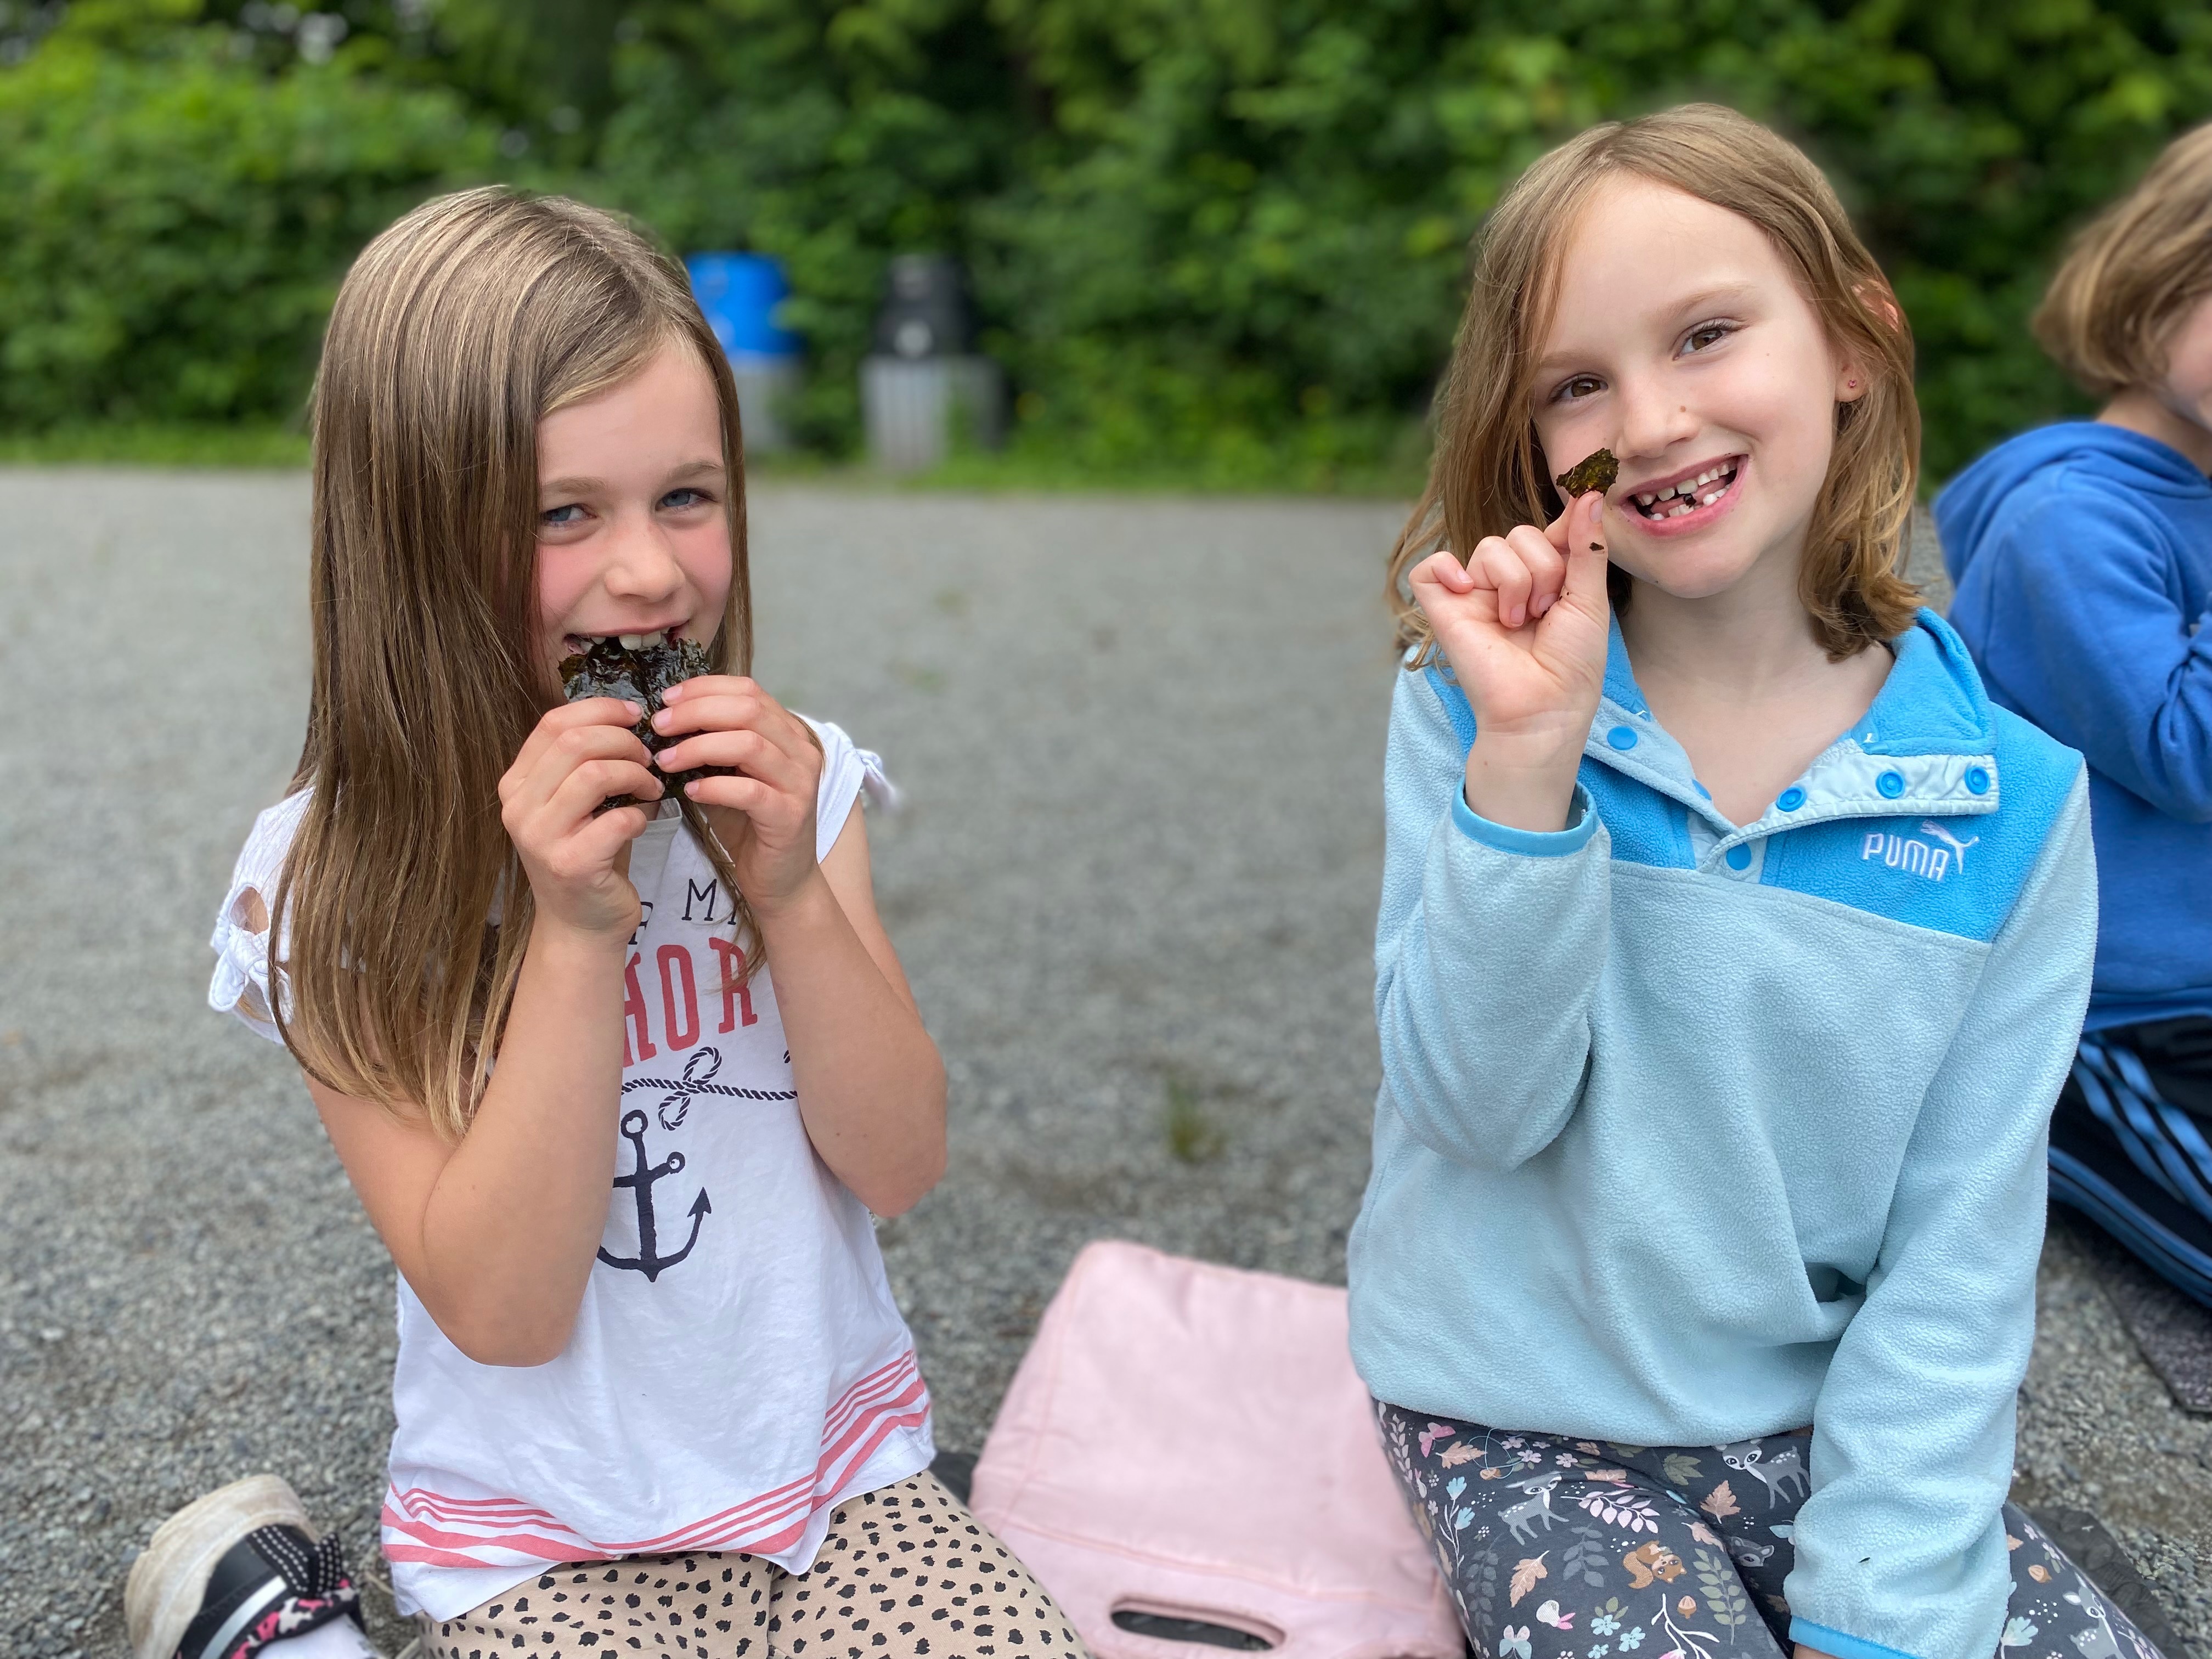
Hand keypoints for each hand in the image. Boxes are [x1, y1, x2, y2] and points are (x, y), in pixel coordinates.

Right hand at [499, 697, 661, 938]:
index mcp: (516, 783)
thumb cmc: (587, 855)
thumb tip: (628, 719)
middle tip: (649, 759)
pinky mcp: (571, 864)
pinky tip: (645, 818)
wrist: (580, 924)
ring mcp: (540, 837)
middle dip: (623, 742)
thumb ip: (583, 763)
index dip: (600, 709)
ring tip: (651, 787)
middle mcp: (519, 807)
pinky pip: (618, 819)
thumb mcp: (575, 803)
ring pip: (595, 774)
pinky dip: (642, 812)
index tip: (634, 715)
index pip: (553, 723)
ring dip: (636, 774)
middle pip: (575, 742)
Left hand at [650, 676, 823, 915]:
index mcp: (787, 732)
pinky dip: (714, 786)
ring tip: (665, 760)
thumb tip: (665, 719)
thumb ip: (712, 745)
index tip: (666, 700)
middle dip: (696, 712)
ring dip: (699, 747)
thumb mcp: (729, 774)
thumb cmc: (749, 825)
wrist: (780, 880)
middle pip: (748, 708)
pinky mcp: (790, 816)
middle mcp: (801, 751)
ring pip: (749, 744)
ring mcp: (800, 783)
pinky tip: (689, 792)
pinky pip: (750, 791)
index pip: (748, 689)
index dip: (704, 688)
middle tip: (659, 726)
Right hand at [1409, 490, 1612, 830]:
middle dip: (1543, 569)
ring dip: (1514, 583)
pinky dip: (1447, 570)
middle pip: (1520, 534)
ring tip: (1518, 622)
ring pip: (1489, 548)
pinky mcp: (1443, 609)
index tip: (1581, 517)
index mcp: (1546, 578)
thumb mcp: (1590, 599)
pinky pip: (1432, 568)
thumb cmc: (1572, 665)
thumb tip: (1589, 494)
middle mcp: (1508, 583)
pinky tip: (1467, 592)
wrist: (1542, 708)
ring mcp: (1474, 595)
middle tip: (1546, 612)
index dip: (1563, 529)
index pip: (1549, 531)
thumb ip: (1587, 547)